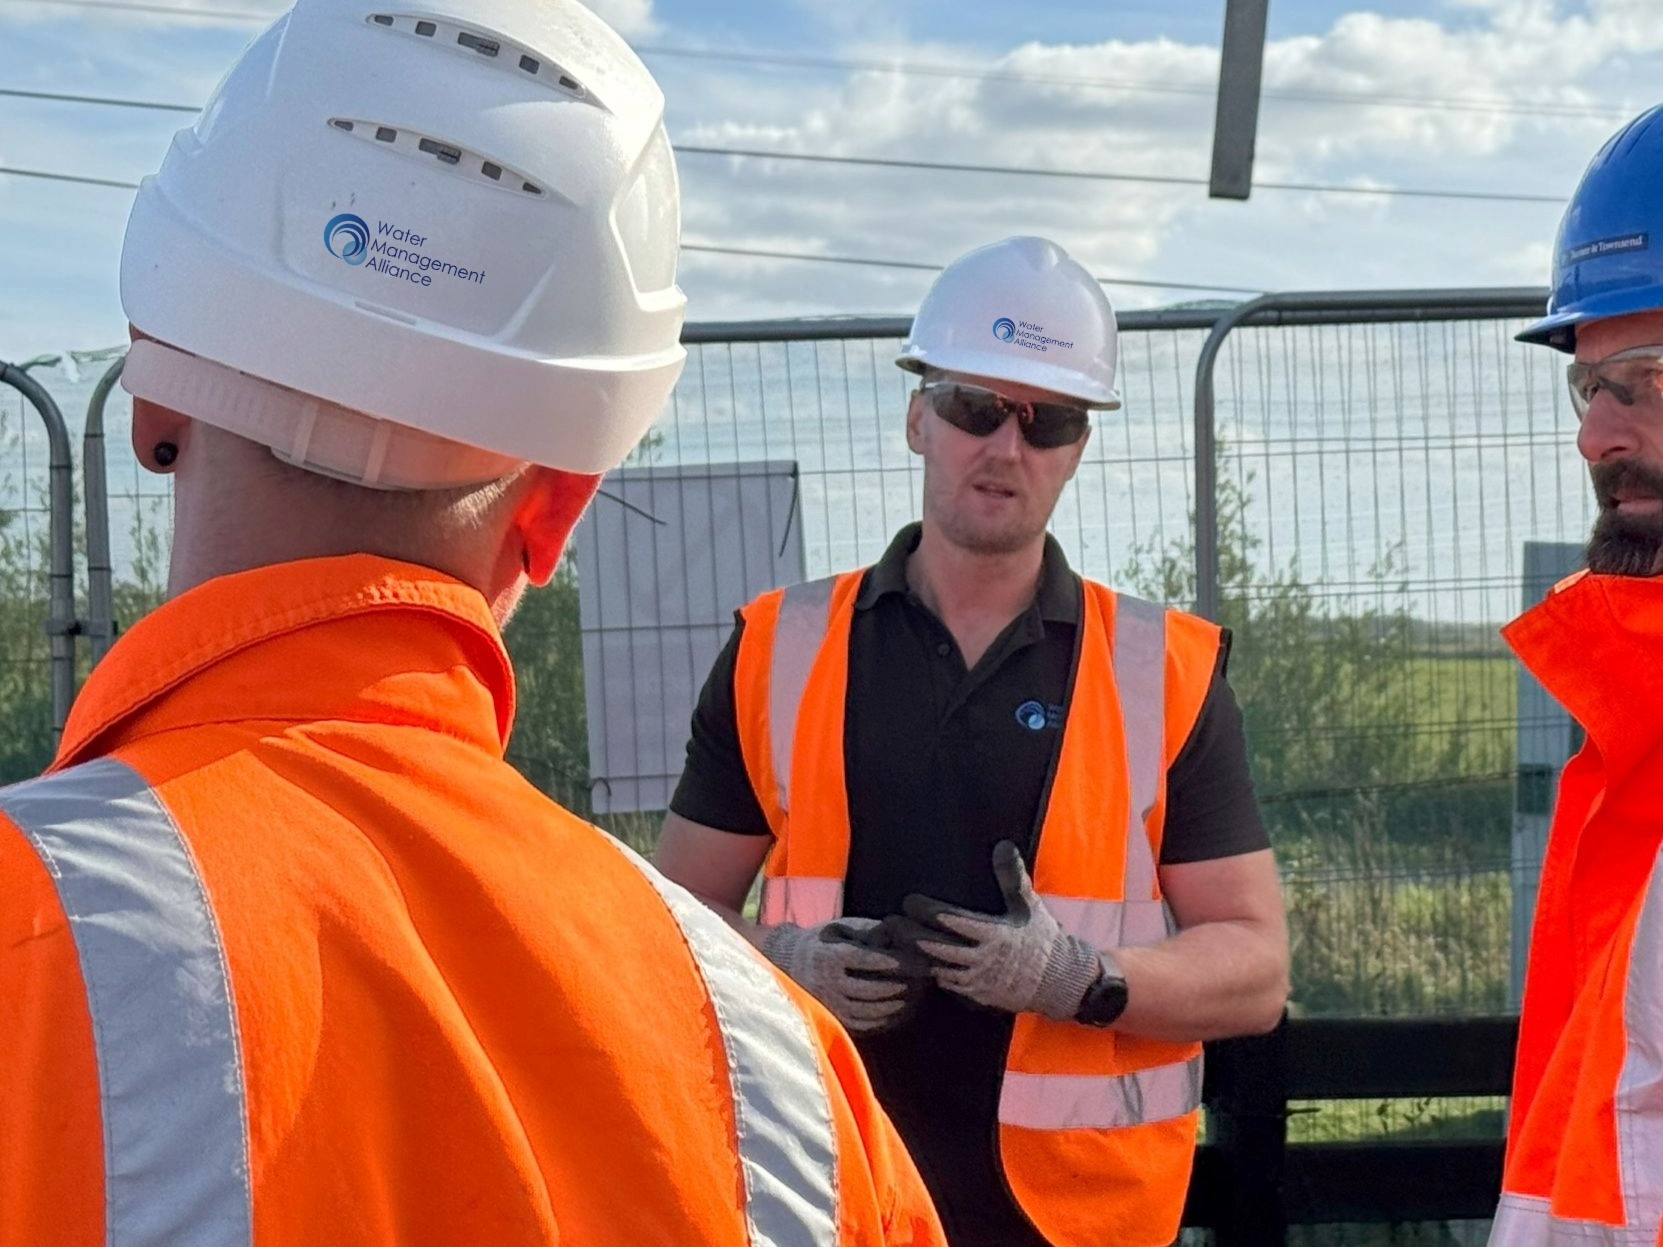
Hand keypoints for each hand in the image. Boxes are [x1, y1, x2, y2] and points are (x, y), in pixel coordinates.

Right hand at [760, 917, 931, 1034]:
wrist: (790, 964)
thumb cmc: (825, 940)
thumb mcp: (843, 927)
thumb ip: (871, 931)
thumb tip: (902, 937)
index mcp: (829, 956)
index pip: (869, 961)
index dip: (897, 961)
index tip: (920, 959)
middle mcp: (827, 983)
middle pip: (873, 988)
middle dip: (904, 984)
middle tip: (927, 978)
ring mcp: (830, 1005)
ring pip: (872, 1010)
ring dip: (900, 1003)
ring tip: (920, 993)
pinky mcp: (835, 1020)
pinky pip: (866, 1024)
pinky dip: (889, 1018)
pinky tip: (904, 1008)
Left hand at [897, 840, 1099, 1020]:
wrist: (1059, 982)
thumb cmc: (1043, 939)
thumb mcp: (1029, 906)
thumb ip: (1012, 877)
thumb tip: (1002, 845)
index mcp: (993, 934)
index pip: (952, 921)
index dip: (927, 911)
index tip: (909, 901)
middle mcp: (981, 959)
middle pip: (936, 947)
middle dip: (909, 934)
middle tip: (889, 921)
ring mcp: (977, 980)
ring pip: (937, 968)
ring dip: (915, 955)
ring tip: (894, 941)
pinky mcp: (977, 996)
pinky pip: (947, 985)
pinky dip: (930, 973)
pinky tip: (916, 964)